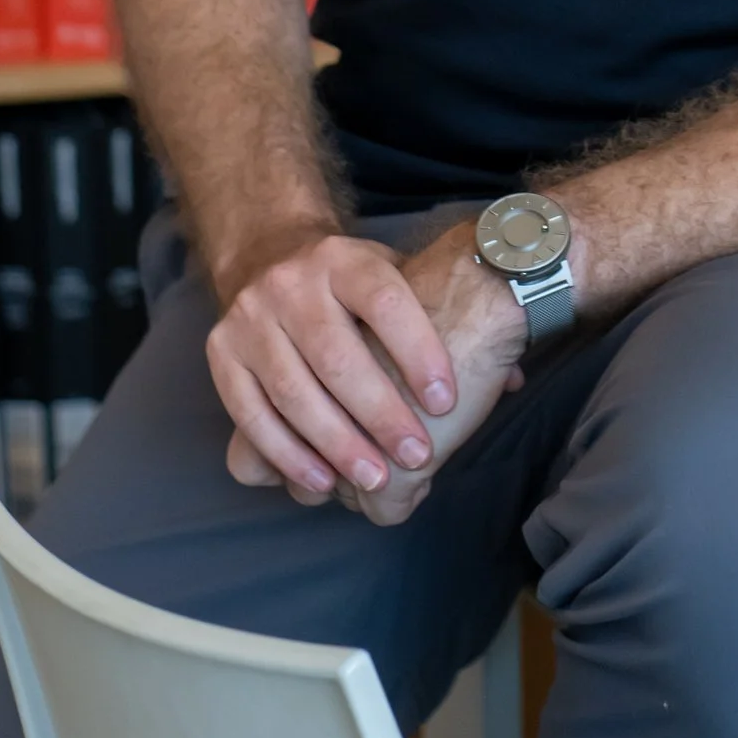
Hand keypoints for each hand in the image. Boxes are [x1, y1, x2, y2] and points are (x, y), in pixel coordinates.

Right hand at [207, 224, 525, 526]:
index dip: (417, 350)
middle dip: (379, 412)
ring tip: (375, 478)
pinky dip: (285, 452)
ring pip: (292, 389)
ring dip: (335, 442)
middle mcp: (291, 283)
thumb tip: (516, 376)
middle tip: (417, 455)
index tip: (446, 400)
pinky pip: (250, 412)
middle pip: (337, 354)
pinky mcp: (221, 354)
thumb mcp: (397, 280)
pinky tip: (319, 481)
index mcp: (344, 259)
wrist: (269, 255)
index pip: (384, 301)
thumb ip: (446, 324)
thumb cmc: (354, 290)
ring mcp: (251, 318)